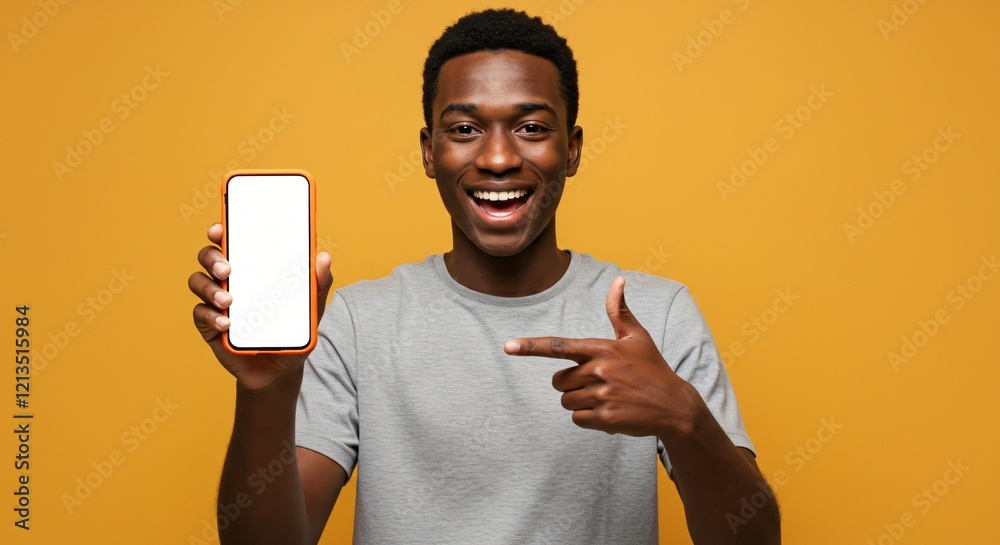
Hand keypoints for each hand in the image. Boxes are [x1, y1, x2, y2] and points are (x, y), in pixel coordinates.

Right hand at [188, 223, 333, 391]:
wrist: (282, 368)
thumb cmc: (293, 330)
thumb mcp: (311, 307)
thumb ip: (317, 283)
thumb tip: (324, 258)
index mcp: (251, 268)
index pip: (232, 241)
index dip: (221, 231)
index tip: (221, 228)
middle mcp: (229, 280)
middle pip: (208, 257)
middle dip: (212, 258)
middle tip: (227, 269)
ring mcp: (216, 302)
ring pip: (198, 282)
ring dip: (209, 288)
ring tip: (227, 302)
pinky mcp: (210, 326)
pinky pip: (200, 315)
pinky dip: (210, 317)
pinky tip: (225, 324)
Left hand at [504, 276, 702, 438]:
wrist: (674, 405)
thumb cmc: (652, 368)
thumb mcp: (637, 337)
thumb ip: (619, 311)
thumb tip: (618, 280)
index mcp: (601, 349)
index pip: (558, 346)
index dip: (530, 346)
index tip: (508, 346)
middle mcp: (599, 370)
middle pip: (558, 381)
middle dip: (572, 384)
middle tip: (599, 384)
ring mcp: (602, 395)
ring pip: (566, 401)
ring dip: (581, 402)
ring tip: (607, 398)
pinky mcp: (605, 417)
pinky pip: (577, 419)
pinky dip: (589, 418)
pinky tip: (610, 412)